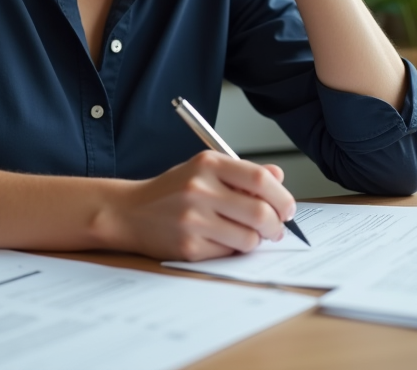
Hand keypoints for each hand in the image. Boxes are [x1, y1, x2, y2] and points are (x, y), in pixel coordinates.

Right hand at [101, 152, 294, 261]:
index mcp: (208, 164)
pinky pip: (228, 252)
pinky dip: (232, 249)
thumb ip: (241, 173)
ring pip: (249, 238)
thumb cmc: (171, 191)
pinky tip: (219, 240)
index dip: (282, 196)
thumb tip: (278, 177)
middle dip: (276, 225)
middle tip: (276, 229)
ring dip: (255, 240)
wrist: (128, 212)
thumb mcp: (204, 170)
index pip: (260, 179)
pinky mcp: (188, 246)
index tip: (287, 208)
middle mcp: (200, 189)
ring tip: (245, 234)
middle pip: (260, 212)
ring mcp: (193, 219)